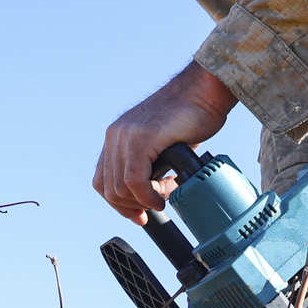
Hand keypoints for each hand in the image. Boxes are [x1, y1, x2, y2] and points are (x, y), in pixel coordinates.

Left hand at [95, 62, 238, 221]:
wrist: (205, 91)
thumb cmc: (190, 117)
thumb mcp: (160, 146)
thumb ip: (148, 165)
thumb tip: (147, 195)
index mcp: (117, 136)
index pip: (103, 181)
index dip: (119, 204)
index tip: (139, 215)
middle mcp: (115, 134)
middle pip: (109, 189)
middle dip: (132, 207)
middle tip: (156, 206)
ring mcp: (126, 135)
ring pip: (120, 187)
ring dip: (144, 201)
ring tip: (164, 195)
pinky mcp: (141, 138)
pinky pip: (135, 180)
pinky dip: (148, 196)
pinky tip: (162, 195)